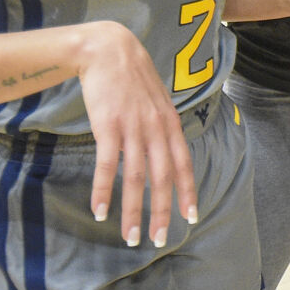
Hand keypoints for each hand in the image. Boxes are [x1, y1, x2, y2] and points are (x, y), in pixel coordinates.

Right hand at [78, 20, 195, 248]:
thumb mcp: (158, 101)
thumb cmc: (133, 78)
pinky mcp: (108, 126)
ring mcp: (132, 128)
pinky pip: (106, 165)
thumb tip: (167, 151)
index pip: (184, 165)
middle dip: (161, 212)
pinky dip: (103, 190)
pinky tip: (99, 210)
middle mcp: (156, 129)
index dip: (187, 192)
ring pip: (136, 177)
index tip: (190, 217)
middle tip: (157, 239)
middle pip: (162, 178)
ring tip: (129, 236)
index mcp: (171, 124)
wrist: (109, 50)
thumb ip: (163, 127)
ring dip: (133, 210)